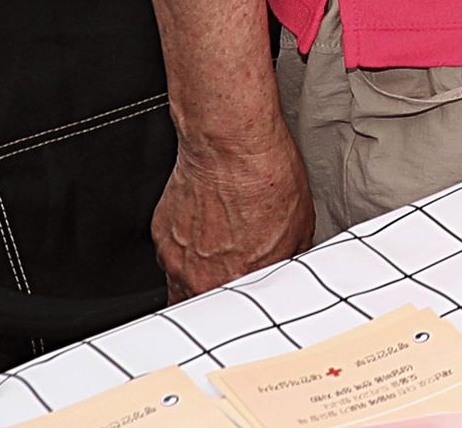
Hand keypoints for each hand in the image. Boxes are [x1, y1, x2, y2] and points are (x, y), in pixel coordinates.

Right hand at [151, 134, 314, 297]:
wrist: (230, 144)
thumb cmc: (264, 177)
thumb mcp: (300, 227)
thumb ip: (288, 259)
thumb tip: (289, 265)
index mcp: (242, 283)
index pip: (242, 317)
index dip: (248, 308)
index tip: (254, 301)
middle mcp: (204, 279)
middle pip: (207, 308)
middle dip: (220, 300)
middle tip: (234, 282)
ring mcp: (178, 260)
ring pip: (183, 287)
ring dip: (199, 279)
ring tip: (219, 254)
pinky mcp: (162, 237)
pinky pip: (172, 257)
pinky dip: (185, 249)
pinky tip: (203, 229)